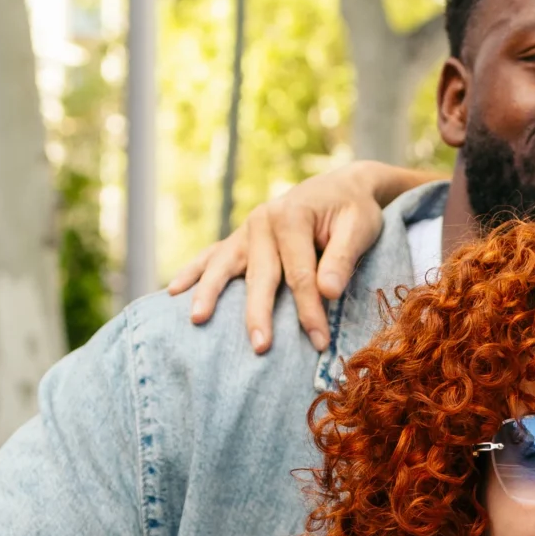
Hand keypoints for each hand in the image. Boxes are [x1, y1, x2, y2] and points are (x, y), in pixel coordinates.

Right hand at [166, 162, 433, 353]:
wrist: (341, 188)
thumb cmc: (354, 211)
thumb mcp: (361, 229)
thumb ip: (343, 259)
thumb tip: (327, 292)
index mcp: (292, 217)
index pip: (299, 274)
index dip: (309, 311)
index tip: (319, 342)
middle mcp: (263, 221)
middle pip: (260, 275)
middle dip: (259, 313)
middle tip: (260, 347)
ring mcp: (247, 230)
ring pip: (225, 265)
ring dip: (210, 293)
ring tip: (198, 320)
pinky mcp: (241, 239)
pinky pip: (213, 257)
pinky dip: (193, 272)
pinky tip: (173, 292)